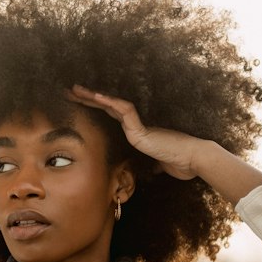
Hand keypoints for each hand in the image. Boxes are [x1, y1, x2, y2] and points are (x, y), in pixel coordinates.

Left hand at [67, 85, 203, 179]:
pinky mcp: (140, 129)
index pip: (110, 117)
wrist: (192, 159)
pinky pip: (123, 110)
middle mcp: (134, 125)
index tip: (78, 103)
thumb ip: (149, 164)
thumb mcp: (156, 165)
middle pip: (106, 107)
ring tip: (76, 89)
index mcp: (135, 132)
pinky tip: (96, 96)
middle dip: (87, 99)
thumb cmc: (179, 162)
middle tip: (69, 90)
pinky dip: (109, 103)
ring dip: (92, 97)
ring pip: (111, 105)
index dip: (94, 108)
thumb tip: (147, 171)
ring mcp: (137, 125)